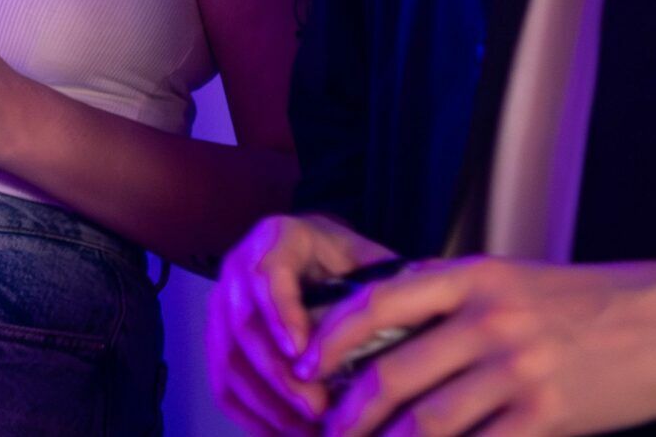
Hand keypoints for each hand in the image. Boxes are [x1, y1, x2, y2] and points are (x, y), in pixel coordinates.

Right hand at [208, 213, 399, 434]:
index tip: (303, 354)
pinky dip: (252, 419)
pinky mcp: (219, 343)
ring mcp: (222, 307)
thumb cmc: (349, 264)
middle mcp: (238, 268)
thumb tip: (436, 290)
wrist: (318, 263)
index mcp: (277, 238)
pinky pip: (224, 386)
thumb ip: (393, 277)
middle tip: (317, 410)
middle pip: (243, 326)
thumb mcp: (369, 258)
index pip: (267, 274)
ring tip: (307, 431)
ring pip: (229, 362)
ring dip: (267, 404)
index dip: (281, 315)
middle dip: (279, 376)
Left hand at [299, 257, 655, 436]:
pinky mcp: (549, 414)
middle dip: (348, 412)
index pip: (380, 302)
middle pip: (394, 372)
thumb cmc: (589, 302)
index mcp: (475, 276)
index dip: (332, 337)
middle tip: (326, 431)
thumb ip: (451, 297)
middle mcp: (490, 319)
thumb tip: (382, 326)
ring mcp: (520, 369)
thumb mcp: (514, 278)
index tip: (304, 365)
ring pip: (429, 421)